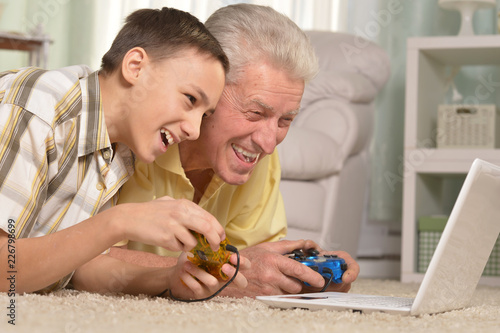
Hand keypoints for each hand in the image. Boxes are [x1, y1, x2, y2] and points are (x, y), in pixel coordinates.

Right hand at [118, 196, 224, 252]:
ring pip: (194, 241)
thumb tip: (205, 222)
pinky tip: (167, 241)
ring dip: (190, 246)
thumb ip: (187, 210)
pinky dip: (177, 248)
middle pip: (208, 228)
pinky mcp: (166, 238)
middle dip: (215, 240)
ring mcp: (174, 225)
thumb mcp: (170, 204)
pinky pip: (179, 248)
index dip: (218, 229)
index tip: (221, 237)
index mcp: (184, 204)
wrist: (129, 218)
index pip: (209, 217)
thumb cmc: (151, 212)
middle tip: (214, 247)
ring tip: (179, 241)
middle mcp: (181, 213)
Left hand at [167, 252, 249, 299]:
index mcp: (227, 267)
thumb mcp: (203, 250)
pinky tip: (182, 271)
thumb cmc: (193, 260)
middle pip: (242, 283)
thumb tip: (213, 235)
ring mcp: (214, 288)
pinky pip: (197, 287)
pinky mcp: (202, 294)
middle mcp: (224, 279)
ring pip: (213, 282)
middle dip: (235, 274)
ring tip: (187, 264)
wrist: (176, 274)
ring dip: (199, 272)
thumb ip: (210, 245)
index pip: (245, 267)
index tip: (233, 257)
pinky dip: (188, 277)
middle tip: (224, 266)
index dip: (243, 263)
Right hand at [219, 239, 358, 297]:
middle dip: (298, 283)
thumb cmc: (245, 259)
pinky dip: (280, 294)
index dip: (311, 276)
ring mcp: (266, 288)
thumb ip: (287, 246)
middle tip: (294, 278)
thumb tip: (304, 243)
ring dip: (289, 289)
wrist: (226, 273)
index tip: (320, 280)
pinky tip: (274, 288)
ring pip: (289, 293)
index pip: (298, 269)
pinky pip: (279, 298)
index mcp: (273, 260)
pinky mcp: (262, 297)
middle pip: (296, 285)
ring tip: (280, 281)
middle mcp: (270, 275)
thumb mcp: (266, 247)